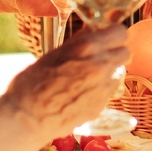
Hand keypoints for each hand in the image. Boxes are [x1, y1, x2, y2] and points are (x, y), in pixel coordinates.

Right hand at [0, 21, 131, 136]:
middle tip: (100, 56)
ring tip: (86, 77)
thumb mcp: (53, 54)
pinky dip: (100, 89)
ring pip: (119, 72)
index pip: (120, 32)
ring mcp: (102, 88)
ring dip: (108, 71)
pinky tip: (81, 93)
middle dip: (114, 52)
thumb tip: (92, 31)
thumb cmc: (31, 84)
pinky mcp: (100, 106)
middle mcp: (100, 66)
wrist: (26, 118)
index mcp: (86, 47)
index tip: (106, 37)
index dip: (113, 34)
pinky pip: (108, 91)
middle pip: (125, 52)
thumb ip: (77, 43)